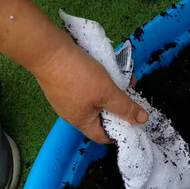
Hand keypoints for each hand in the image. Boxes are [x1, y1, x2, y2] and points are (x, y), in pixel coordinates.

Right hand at [33, 44, 147, 143]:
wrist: (48, 50)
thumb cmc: (78, 75)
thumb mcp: (108, 93)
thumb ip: (126, 107)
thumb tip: (142, 120)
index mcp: (80, 121)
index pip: (102, 137)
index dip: (119, 132)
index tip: (132, 121)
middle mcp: (71, 113)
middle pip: (100, 117)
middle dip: (118, 107)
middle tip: (131, 95)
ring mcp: (65, 97)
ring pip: (94, 100)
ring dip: (110, 92)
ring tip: (123, 80)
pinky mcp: (63, 82)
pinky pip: (85, 87)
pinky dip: (98, 82)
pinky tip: (107, 71)